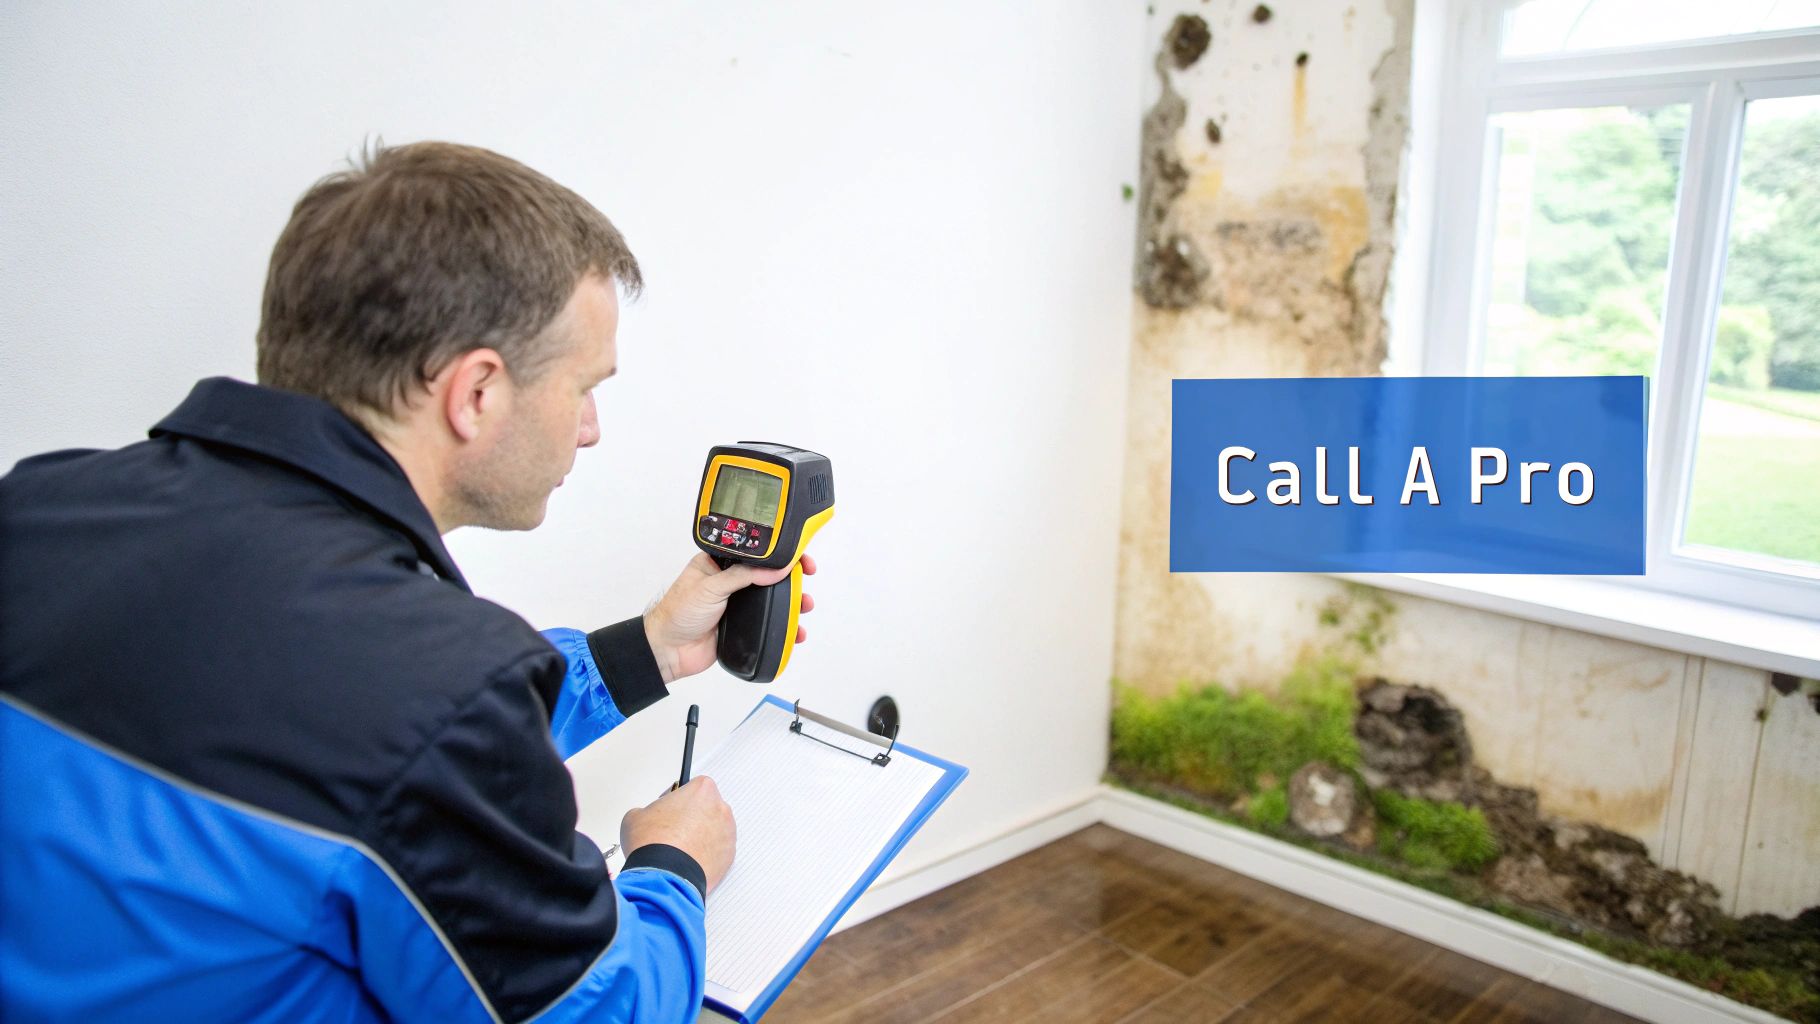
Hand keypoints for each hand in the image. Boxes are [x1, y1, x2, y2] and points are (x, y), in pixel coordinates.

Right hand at [620, 776, 735, 894]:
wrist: (664, 875)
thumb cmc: (654, 843)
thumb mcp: (635, 816)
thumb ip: (647, 810)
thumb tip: (646, 819)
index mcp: (702, 790)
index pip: (692, 787)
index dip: (678, 799)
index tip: (669, 809)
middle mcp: (720, 808)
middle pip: (706, 808)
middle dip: (691, 818)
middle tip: (673, 831)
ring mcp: (728, 833)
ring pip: (713, 830)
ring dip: (700, 837)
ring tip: (680, 849)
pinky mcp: (729, 856)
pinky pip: (718, 851)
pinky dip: (706, 855)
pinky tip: (688, 861)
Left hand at [644, 552, 816, 683]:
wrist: (668, 650)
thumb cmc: (677, 612)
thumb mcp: (710, 586)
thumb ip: (743, 576)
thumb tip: (775, 569)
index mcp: (719, 564)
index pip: (753, 552)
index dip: (776, 552)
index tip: (796, 555)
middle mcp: (730, 582)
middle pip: (768, 575)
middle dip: (790, 578)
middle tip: (807, 578)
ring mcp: (737, 604)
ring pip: (771, 601)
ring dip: (791, 603)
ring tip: (804, 606)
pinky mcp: (742, 626)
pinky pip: (767, 624)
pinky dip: (783, 628)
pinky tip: (795, 631)